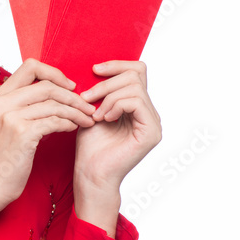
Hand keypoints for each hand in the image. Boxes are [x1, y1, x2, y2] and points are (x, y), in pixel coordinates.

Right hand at [0, 58, 95, 207]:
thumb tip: (56, 89)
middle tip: (87, 107)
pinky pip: (55, 120)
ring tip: (88, 119)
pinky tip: (74, 128)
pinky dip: (69, 123)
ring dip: (76, 111)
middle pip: (47, 85)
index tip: (70, 87)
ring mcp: (11, 117)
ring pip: (54, 103)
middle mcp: (3, 102)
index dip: (54, 73)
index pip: (31, 66)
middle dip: (73, 96)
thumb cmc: (5, 156)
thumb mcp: (8, 123)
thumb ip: (24, 104)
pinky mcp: (22, 133)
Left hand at [74, 60, 161, 195]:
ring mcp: (154, 122)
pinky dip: (115, 105)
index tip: (93, 70)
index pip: (137, 71)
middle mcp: (150, 113)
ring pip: (134, 87)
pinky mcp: (152, 132)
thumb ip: (101, 92)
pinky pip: (136, 101)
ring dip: (108, 96)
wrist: (90, 174)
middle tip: (86, 98)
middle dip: (106, 82)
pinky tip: (104, 119)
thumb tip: (98, 67)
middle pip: (135, 75)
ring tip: (94, 114)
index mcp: (138, 107)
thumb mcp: (92, 111)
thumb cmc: (90, 147)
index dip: (116, 65)